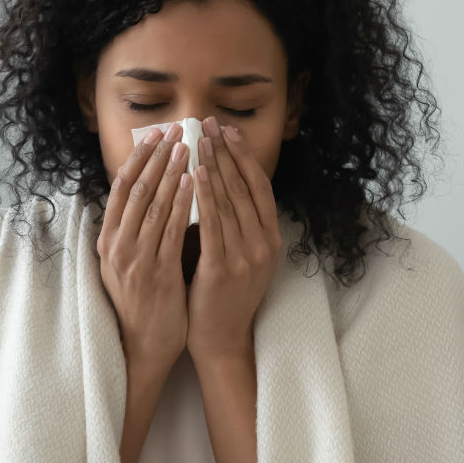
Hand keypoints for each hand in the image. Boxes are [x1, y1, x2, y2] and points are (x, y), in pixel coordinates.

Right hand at [97, 122, 194, 370]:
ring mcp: (135, 259)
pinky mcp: (156, 273)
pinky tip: (194, 183)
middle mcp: (116, 246)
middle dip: (156, 156)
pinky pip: (170, 230)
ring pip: (153, 205)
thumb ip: (133, 231)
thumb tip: (148, 194)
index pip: (121, 188)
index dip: (138, 158)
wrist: (142, 346)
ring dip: (171, 172)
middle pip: (135, 189)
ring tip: (188, 147)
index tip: (154, 135)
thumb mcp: (126, 263)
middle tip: (176, 130)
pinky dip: (182, 203)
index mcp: (107, 240)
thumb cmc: (141, 303)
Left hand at [186, 116, 281, 364]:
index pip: (259, 186)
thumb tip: (217, 179)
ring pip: (229, 201)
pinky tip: (193, 175)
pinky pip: (213, 225)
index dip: (244, 156)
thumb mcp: (241, 254)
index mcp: (271, 238)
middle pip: (244, 188)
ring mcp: (246, 257)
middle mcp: (264, 244)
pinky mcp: (223, 269)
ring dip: (213, 166)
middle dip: (224, 153)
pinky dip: (203, 197)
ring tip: (198, 141)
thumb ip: (235, 222)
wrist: (221, 338)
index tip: (227, 130)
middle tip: (208, 124)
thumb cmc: (223, 294)